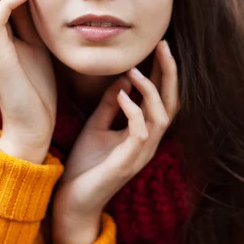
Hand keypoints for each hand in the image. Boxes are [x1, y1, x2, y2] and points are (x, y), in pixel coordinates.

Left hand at [51, 39, 179, 243]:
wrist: (72, 199)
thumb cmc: (86, 165)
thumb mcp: (97, 125)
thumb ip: (110, 104)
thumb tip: (122, 79)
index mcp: (144, 131)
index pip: (161, 97)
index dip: (163, 71)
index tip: (159, 45)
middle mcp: (149, 141)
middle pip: (171, 103)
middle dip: (169, 73)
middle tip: (163, 45)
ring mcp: (141, 153)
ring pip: (162, 116)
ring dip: (150, 90)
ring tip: (134, 70)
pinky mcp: (128, 162)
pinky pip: (141, 132)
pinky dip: (134, 110)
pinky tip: (122, 94)